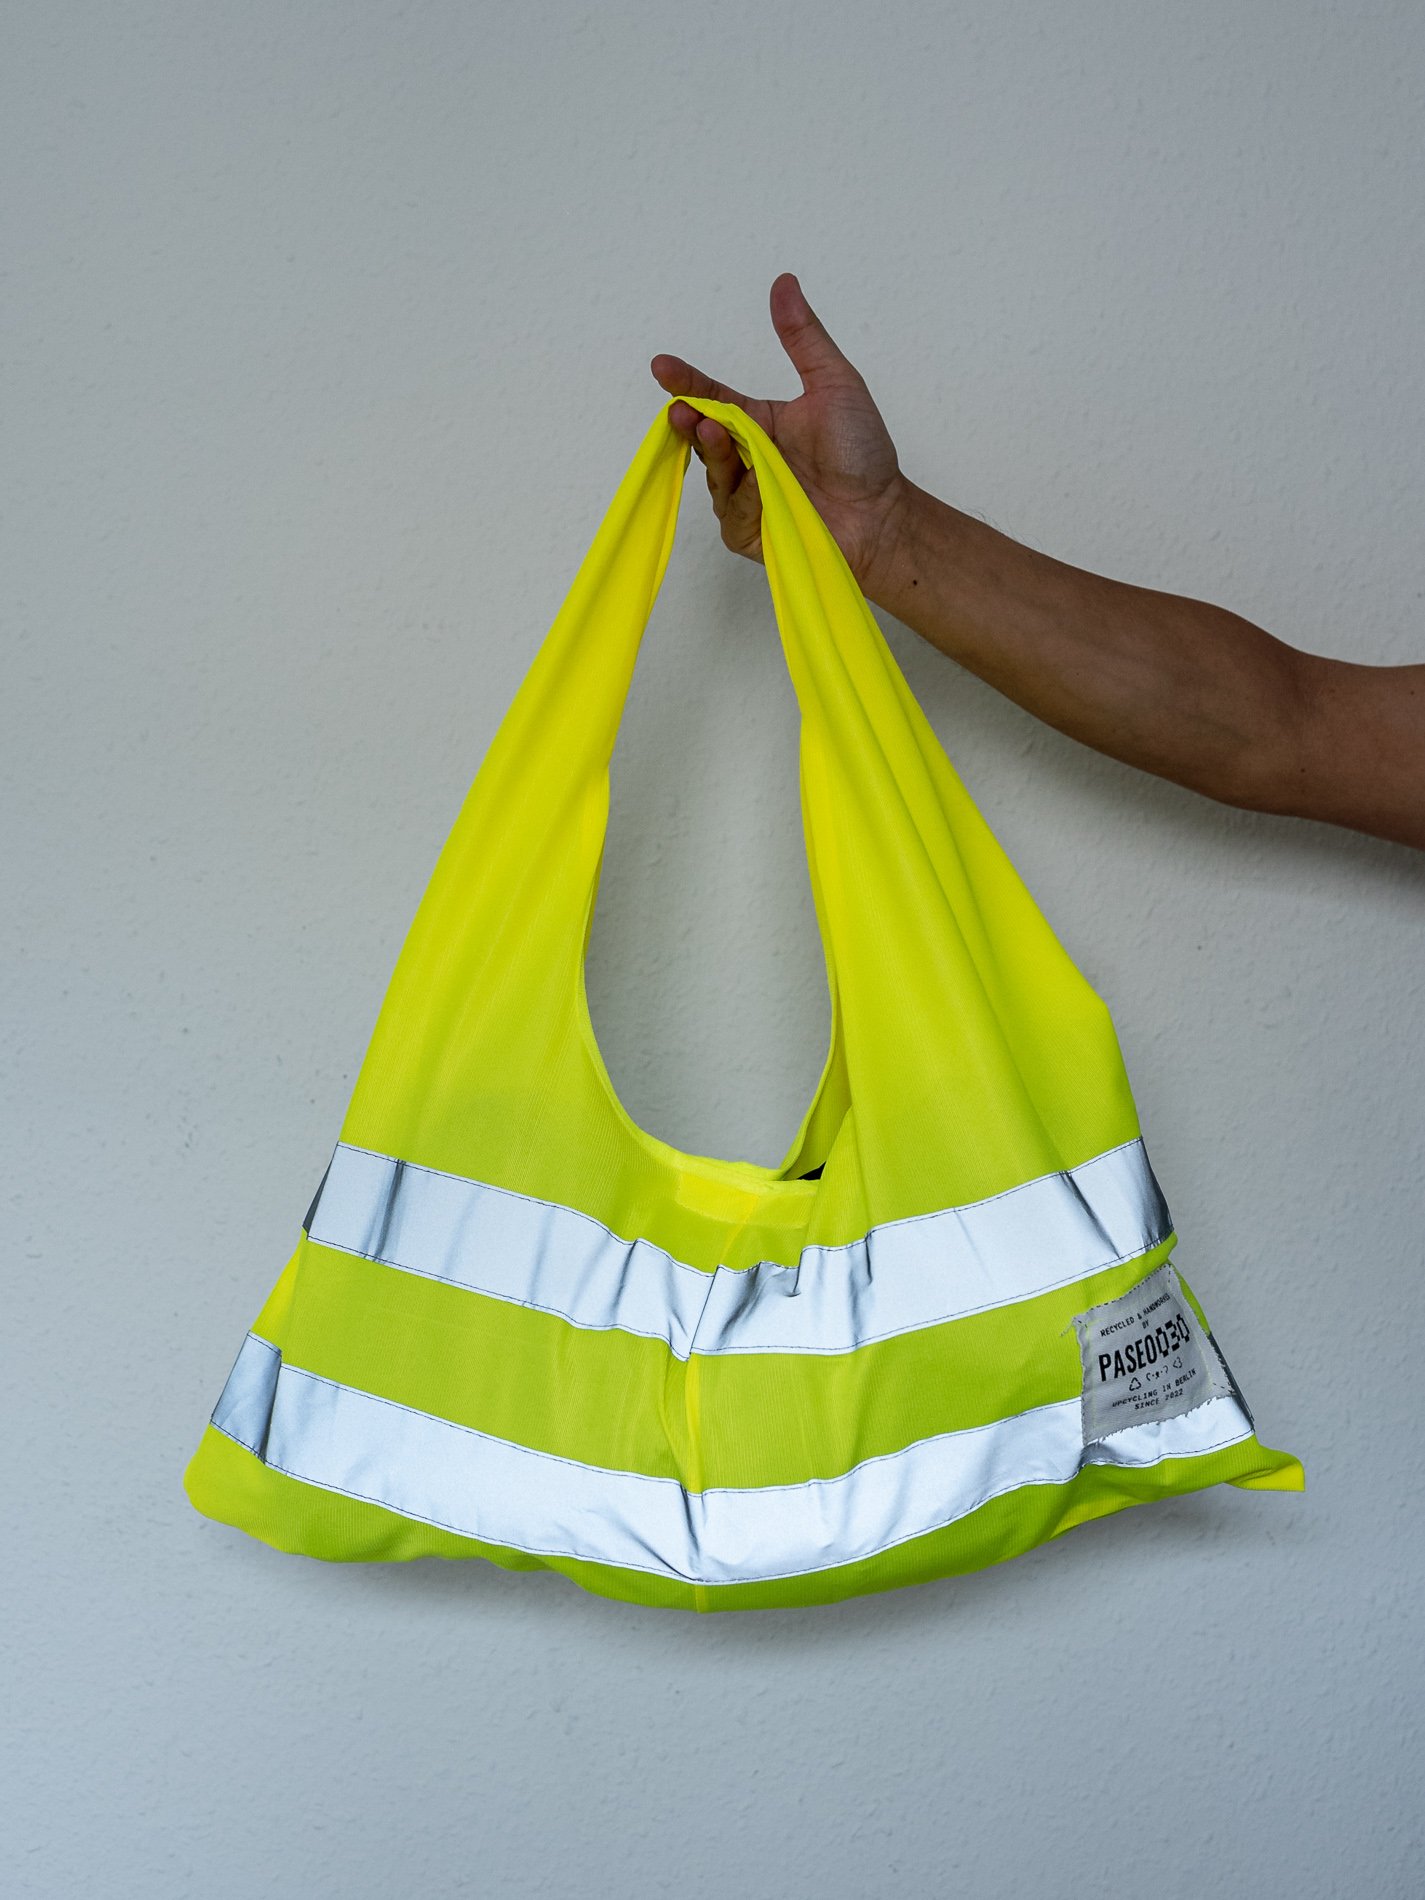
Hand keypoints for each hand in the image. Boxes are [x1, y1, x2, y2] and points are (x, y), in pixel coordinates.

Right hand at [650, 273, 909, 597]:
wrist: (881, 512)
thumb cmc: (862, 451)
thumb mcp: (834, 382)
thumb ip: (803, 337)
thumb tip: (784, 284)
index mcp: (759, 422)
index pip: (712, 397)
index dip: (686, 383)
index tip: (662, 366)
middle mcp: (747, 458)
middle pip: (702, 436)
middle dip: (689, 422)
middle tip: (683, 410)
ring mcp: (745, 497)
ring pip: (713, 475)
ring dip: (712, 453)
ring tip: (715, 432)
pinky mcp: (749, 532)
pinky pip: (731, 513)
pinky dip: (740, 498)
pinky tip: (757, 485)